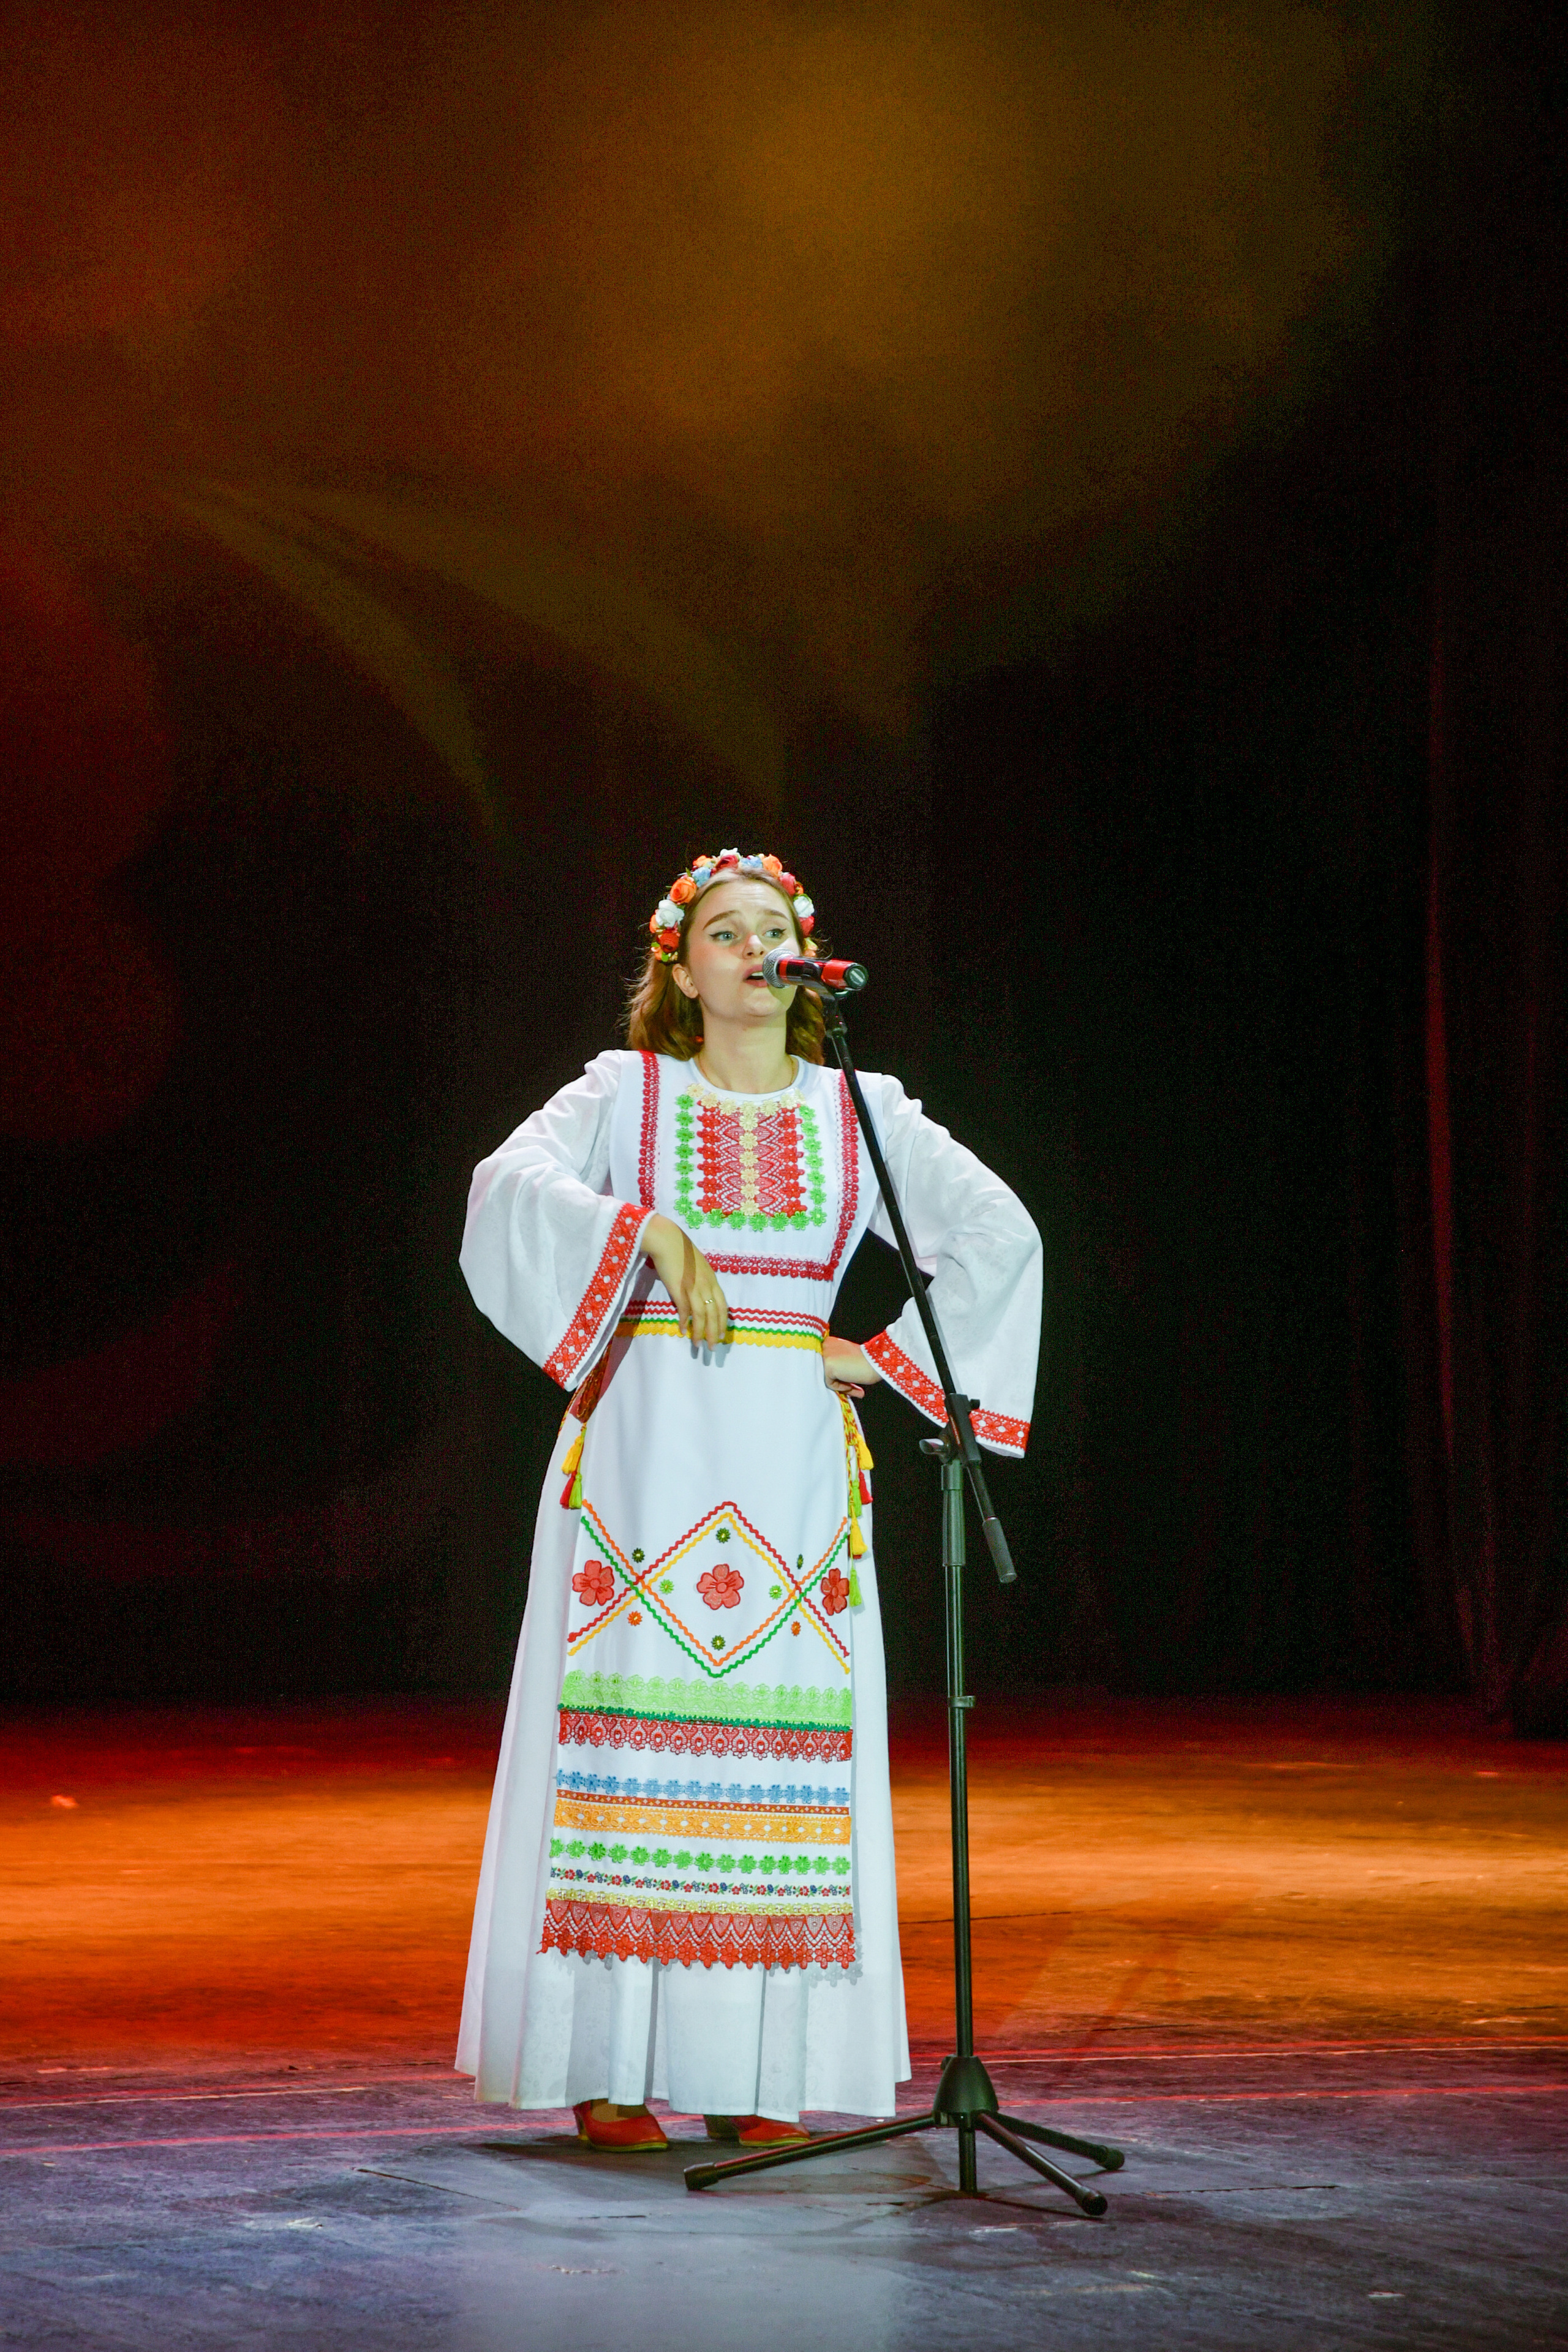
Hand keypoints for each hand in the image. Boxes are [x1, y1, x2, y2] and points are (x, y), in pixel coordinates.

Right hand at [641, 1214, 729, 1346]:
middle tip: (712, 1347)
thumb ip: (700, 1280)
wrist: (666, 1239)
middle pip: (714, 1313)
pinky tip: (682, 1330)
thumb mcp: (696, 1265)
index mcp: (712, 1278)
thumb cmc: (679, 1250)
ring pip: (701, 1315)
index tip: (721, 1334)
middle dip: (714, 1332)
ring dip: (700, 1331)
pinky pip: (684, 1309)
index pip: (722, 1305)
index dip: (722, 1321)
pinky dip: (684, 1321)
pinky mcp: (679, 1288)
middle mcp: (706, 1284)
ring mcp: (693, 1286)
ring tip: (698, 1344)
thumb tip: (698, 1294)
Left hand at [822, 1336, 881, 1397]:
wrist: (877, 1361)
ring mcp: (826, 1355)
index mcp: (831, 1341)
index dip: (840, 1373)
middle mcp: (826, 1345)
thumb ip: (841, 1364)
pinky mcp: (828, 1366)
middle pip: (828, 1370)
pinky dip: (840, 1388)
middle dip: (840, 1380)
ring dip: (842, 1385)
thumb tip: (837, 1377)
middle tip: (852, 1388)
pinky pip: (830, 1383)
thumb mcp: (850, 1358)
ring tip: (854, 1390)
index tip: (850, 1380)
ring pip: (828, 1377)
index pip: (830, 1362)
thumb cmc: (869, 1360)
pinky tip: (850, 1386)